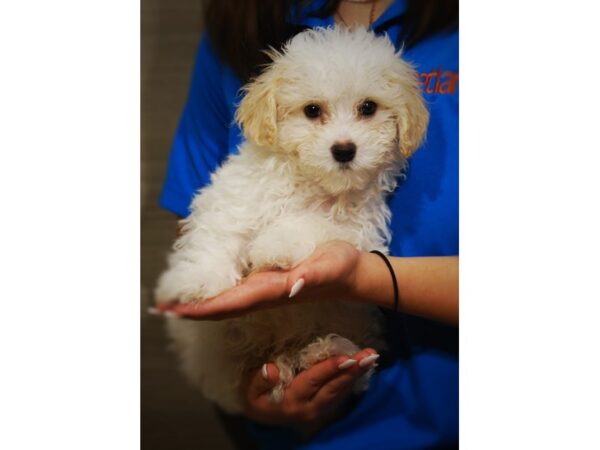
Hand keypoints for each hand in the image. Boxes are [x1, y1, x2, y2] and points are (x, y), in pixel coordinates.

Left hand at [155, 240, 362, 319]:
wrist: (352, 277)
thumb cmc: (342, 267)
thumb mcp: (332, 265)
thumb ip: (314, 275)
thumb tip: (293, 286)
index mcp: (274, 289)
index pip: (232, 301)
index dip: (202, 307)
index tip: (175, 309)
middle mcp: (265, 294)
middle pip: (222, 307)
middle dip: (191, 310)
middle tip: (159, 308)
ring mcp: (266, 292)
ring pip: (226, 303)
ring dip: (198, 306)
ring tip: (172, 304)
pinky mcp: (269, 286)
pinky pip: (235, 296)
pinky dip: (213, 297)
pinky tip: (202, 294)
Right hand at [243, 348, 378, 425]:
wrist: (261, 417)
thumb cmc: (257, 397)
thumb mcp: (251, 390)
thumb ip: (260, 380)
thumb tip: (272, 369)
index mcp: (291, 401)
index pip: (313, 381)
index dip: (329, 369)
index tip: (346, 358)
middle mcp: (309, 408)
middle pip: (334, 387)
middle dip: (353, 371)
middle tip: (370, 355)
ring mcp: (319, 409)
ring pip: (340, 390)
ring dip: (357, 373)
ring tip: (372, 358)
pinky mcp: (324, 407)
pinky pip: (341, 392)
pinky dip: (353, 379)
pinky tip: (363, 367)